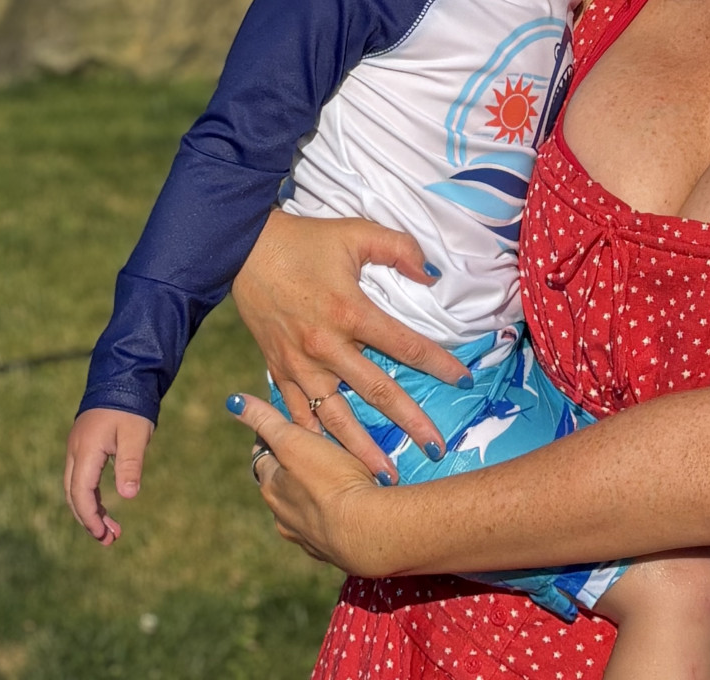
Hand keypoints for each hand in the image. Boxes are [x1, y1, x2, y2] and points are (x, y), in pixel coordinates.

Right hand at [64, 406, 154, 543]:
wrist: (124, 375)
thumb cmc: (131, 405)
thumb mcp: (136, 435)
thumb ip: (130, 464)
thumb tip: (128, 496)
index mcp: (86, 449)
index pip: (81, 493)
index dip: (90, 518)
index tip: (104, 536)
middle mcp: (75, 450)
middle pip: (74, 494)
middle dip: (89, 520)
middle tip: (109, 540)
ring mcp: (77, 447)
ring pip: (76, 487)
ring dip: (90, 510)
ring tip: (110, 530)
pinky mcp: (84, 445)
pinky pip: (81, 477)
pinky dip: (91, 495)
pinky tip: (104, 506)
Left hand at [228, 390, 396, 575]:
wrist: (365, 530)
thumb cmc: (330, 479)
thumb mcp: (295, 441)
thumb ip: (266, 422)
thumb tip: (234, 401)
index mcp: (272, 487)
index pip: (263, 455)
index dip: (273, 437)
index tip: (287, 423)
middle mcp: (282, 515)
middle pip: (281, 483)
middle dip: (292, 467)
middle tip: (315, 446)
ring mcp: (306, 536)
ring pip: (303, 507)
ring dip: (312, 493)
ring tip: (337, 475)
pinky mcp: (331, 550)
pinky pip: (327, 525)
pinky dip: (333, 513)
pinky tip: (350, 504)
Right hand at [231, 210, 467, 480]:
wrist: (244, 251)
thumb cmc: (306, 240)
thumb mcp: (357, 232)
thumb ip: (399, 249)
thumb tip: (431, 274)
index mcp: (350, 311)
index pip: (405, 345)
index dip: (438, 364)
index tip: (465, 381)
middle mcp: (326, 346)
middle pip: (377, 391)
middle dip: (410, 422)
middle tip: (436, 448)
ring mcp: (300, 364)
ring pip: (337, 416)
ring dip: (363, 447)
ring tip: (386, 476)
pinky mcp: (279, 371)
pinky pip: (299, 414)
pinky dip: (316, 439)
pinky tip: (330, 462)